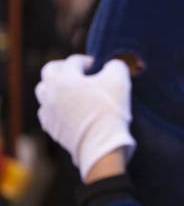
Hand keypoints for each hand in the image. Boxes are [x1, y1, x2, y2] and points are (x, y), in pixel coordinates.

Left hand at [35, 55, 135, 180]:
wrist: (101, 144)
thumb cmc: (109, 109)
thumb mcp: (119, 79)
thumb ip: (115, 65)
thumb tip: (112, 66)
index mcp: (64, 79)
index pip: (73, 61)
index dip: (86, 60)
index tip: (97, 65)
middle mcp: (51, 93)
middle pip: (48, 72)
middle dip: (63, 67)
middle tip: (78, 70)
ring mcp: (48, 112)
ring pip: (43, 93)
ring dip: (55, 86)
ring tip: (71, 89)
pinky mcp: (51, 128)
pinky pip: (47, 112)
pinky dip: (55, 106)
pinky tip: (68, 108)